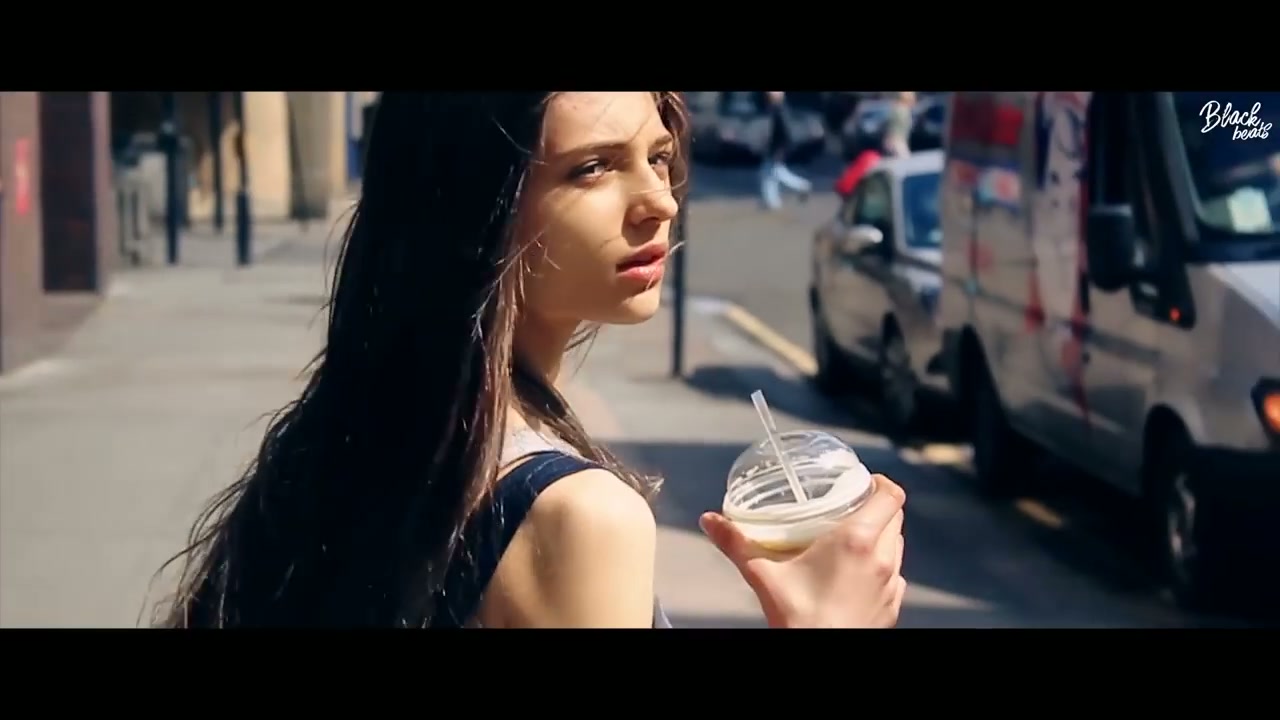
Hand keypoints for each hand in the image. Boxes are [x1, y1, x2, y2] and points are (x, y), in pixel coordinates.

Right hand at [700, 474, 906, 627]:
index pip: (890, 496)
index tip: (862, 480)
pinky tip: (857, 573)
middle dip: (876, 506)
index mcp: (858, 540)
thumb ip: (736, 543)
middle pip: (895, 516)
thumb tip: (711, 520)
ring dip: (881, 534)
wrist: (821, 658)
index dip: (880, 482)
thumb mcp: (763, 575)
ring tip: (852, 537)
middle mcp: (883, 558)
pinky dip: (882, 565)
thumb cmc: (800, 620)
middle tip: (850, 505)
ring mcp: (892, 584)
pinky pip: (896, 575)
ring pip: (897, 544)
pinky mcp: (893, 606)